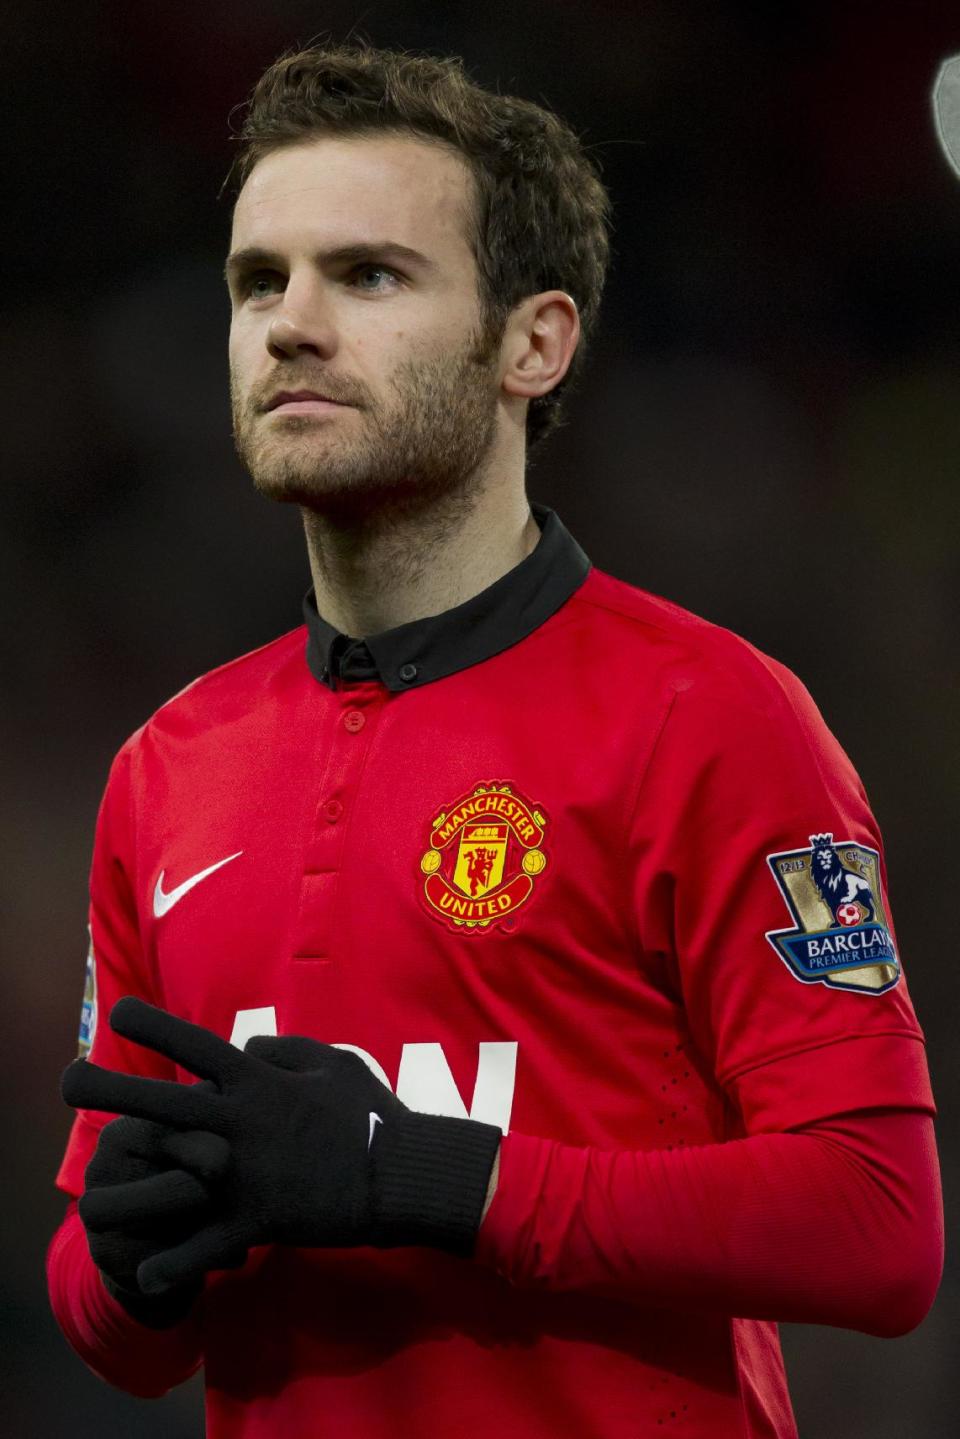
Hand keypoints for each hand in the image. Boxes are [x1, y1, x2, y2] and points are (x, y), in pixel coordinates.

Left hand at [61, 998, 501, 1298]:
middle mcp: (239, 1123)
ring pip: (171, 1178)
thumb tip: (245, 1050)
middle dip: (110, 1089)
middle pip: (162, 1102)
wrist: (403, 1173)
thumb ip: (284, 1051)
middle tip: (66, 1082)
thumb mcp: (334, 1063)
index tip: (118, 1011)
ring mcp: (243, 1174)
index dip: (154, 1025)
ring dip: (126, 1188)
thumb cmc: (372, 1113)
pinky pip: (206, 1246)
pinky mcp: (257, 1219)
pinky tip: (141, 1279)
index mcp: (258, 1083)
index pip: (195, 1045)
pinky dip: (173, 1266)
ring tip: (88, 1201)